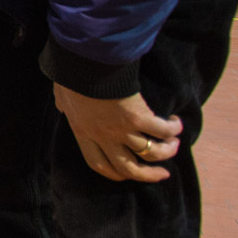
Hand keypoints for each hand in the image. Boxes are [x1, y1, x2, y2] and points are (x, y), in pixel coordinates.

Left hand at [52, 83, 182, 182]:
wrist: (83, 62)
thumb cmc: (70, 76)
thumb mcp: (61, 96)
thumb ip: (64, 106)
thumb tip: (63, 107)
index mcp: (82, 133)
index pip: (98, 163)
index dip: (116, 173)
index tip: (129, 174)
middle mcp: (103, 137)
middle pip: (128, 168)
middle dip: (148, 175)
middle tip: (163, 173)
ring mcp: (121, 129)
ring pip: (150, 152)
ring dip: (166, 150)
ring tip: (174, 144)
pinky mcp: (138, 117)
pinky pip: (161, 131)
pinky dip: (172, 130)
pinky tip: (176, 123)